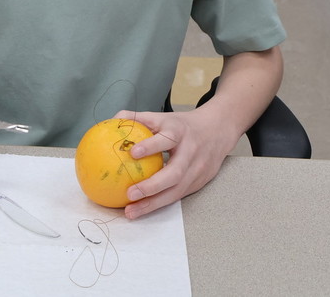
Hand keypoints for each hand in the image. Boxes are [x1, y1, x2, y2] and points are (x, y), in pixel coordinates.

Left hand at [112, 107, 242, 220]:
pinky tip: (142, 209)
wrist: (218, 131)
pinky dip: (159, 204)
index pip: (166, 138)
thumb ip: (138, 118)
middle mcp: (190, 151)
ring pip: (176, 191)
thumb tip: (111, 120)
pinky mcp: (199, 183)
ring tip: (131, 212)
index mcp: (179, 131)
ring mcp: (197, 170)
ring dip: (153, 203)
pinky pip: (178, 196)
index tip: (132, 152)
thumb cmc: (183, 125)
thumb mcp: (164, 117)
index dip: (151, 145)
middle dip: (152, 186)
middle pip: (174, 172)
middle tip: (129, 193)